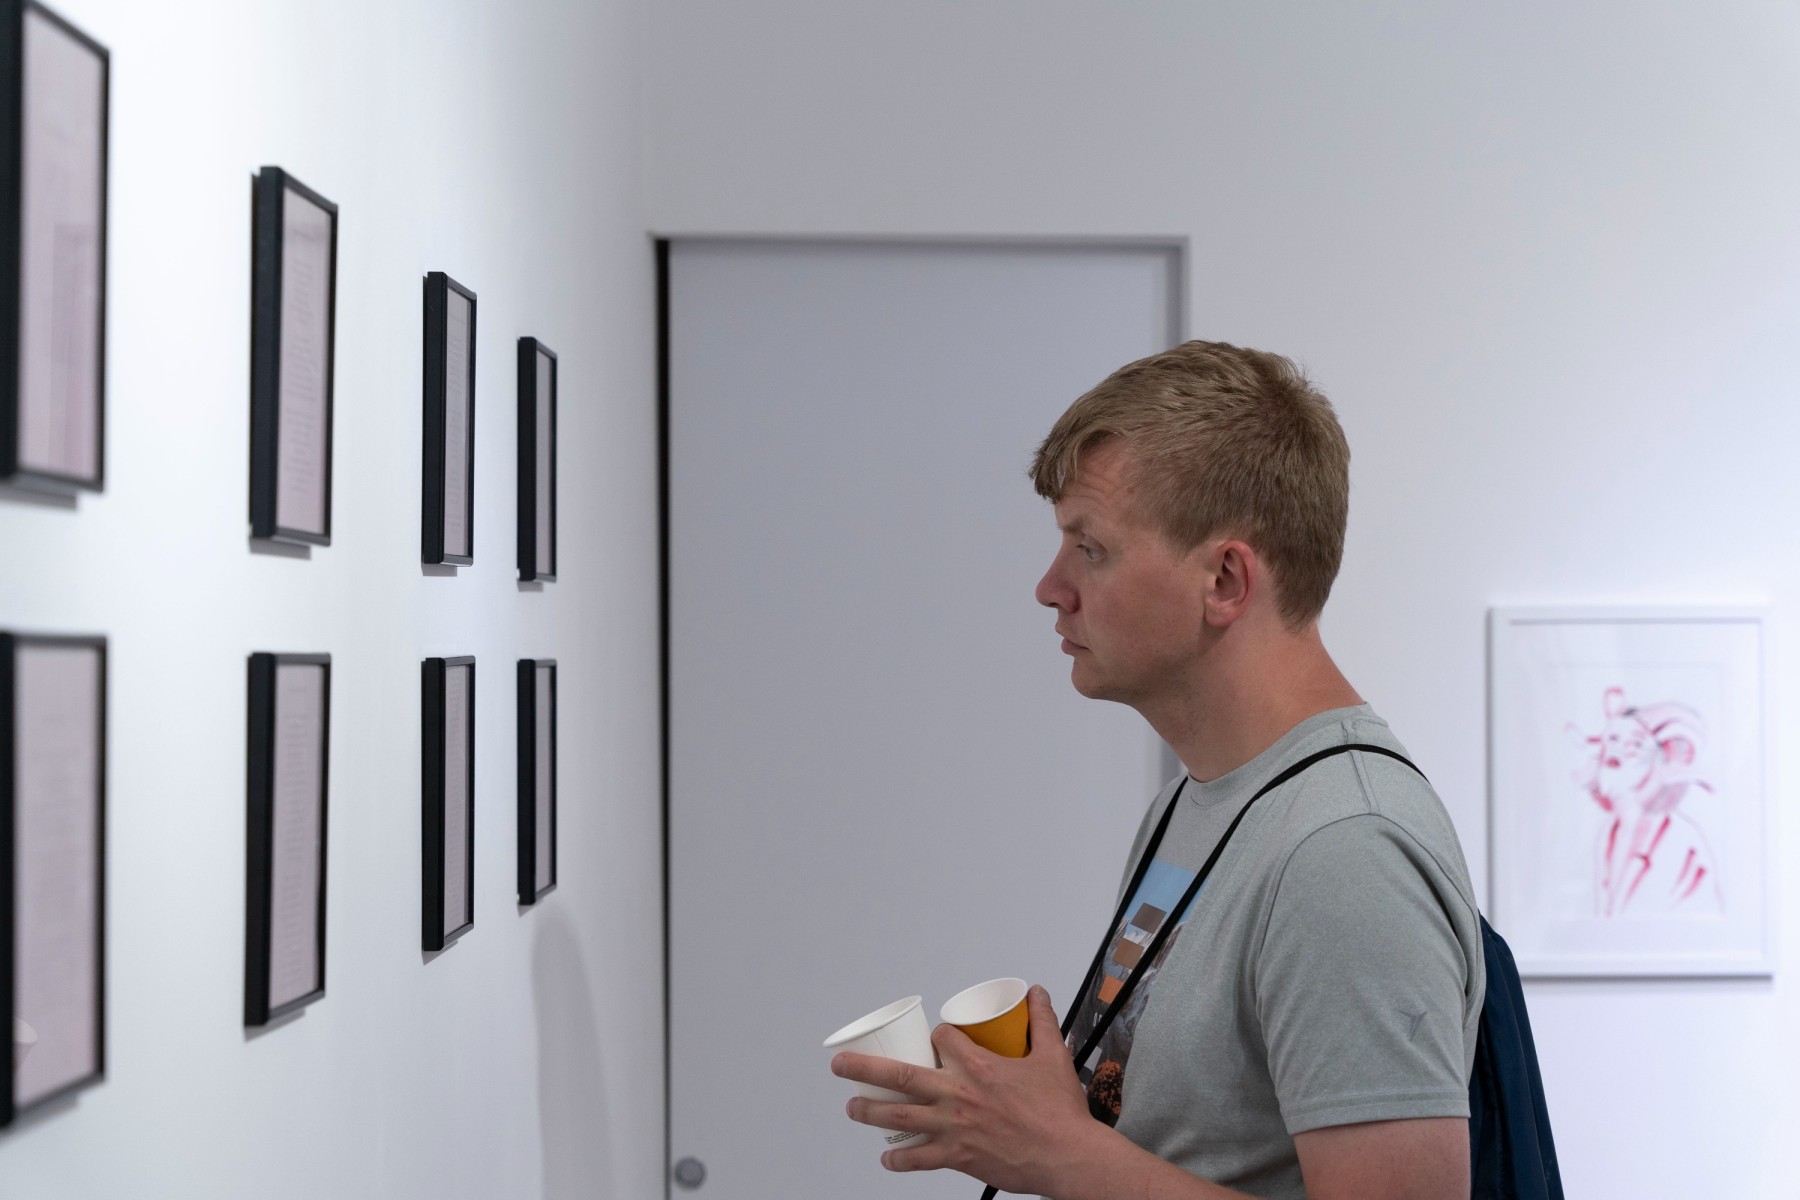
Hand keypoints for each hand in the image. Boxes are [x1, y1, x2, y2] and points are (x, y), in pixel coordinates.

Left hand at [831, 984, 1102, 1194]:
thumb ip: (1043, 1022)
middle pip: (899, 1075)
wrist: (1068, 1156)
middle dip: (864, 1068)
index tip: (935, 1039)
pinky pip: (919, 1159)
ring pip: (900, 1117)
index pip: (941, 1039)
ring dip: (870, 1111)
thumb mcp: (1053, 1056)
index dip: (935, 1035)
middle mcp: (958, 1094)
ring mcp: (954, 1128)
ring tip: (853, 1108)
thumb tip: (1037, 992)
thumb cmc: (1060, 1111)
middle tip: (840, 1065)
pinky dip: (899, 1160)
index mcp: (979, 1066)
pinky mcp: (958, 1157)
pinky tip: (887, 1159)